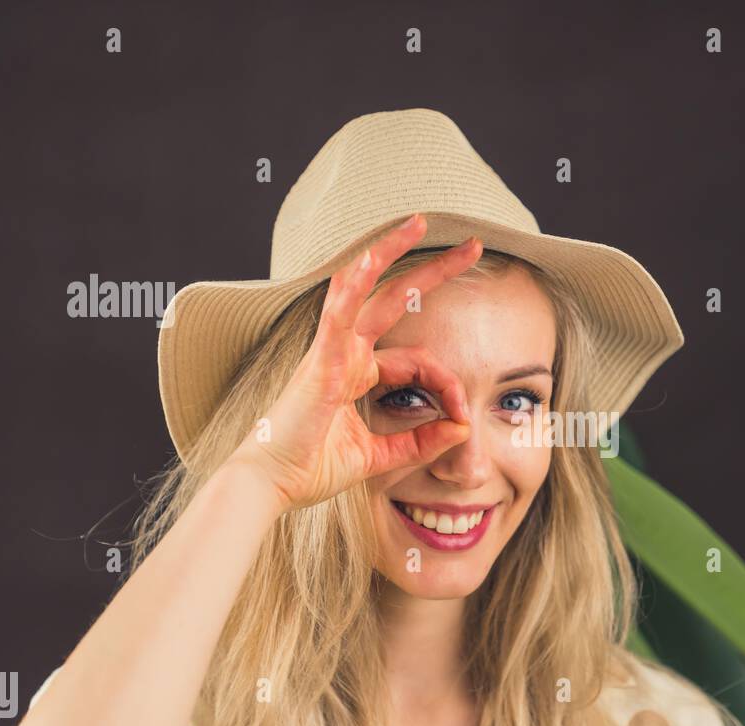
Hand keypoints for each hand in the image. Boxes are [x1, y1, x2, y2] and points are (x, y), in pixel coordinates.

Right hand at [225, 213, 483, 513]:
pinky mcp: (319, 360)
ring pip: (364, 287)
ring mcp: (330, 351)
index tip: (463, 416)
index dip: (448, 386)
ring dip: (391, 250)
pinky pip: (338, 313)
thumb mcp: (380, 457)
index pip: (418, 362)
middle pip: (394, 298)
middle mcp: (344, 353)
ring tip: (421, 221)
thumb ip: (421, 442)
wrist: (271, 485)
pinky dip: (353, 283)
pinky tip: (371, 256)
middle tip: (473, 247)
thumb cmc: (312, 469)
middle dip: (434, 271)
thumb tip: (463, 429)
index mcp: (356, 373)